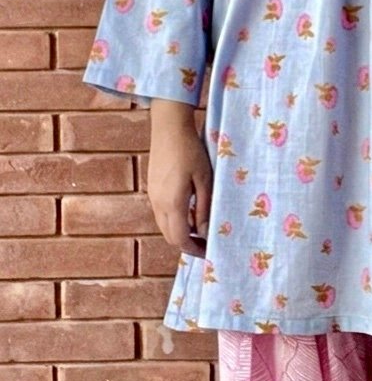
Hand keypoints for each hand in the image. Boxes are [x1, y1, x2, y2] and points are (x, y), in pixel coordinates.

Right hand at [147, 99, 212, 258]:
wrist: (169, 128)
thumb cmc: (191, 151)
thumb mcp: (204, 181)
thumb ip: (204, 209)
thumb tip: (204, 233)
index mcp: (172, 203)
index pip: (180, 239)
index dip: (194, 250)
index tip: (209, 252)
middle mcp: (158, 203)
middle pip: (170, 236)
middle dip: (187, 244)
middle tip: (207, 243)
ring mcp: (153, 196)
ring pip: (165, 226)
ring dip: (181, 232)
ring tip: (201, 227)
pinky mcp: (153, 189)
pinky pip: (162, 214)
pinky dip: (175, 220)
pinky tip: (190, 211)